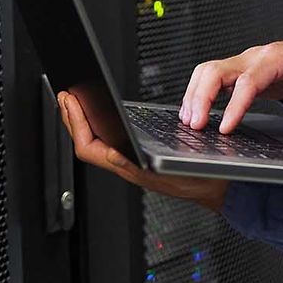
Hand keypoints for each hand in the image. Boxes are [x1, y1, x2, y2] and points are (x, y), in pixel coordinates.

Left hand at [57, 91, 229, 211]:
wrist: (217, 186)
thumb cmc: (200, 180)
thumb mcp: (173, 169)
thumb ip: (141, 166)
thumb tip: (113, 155)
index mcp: (129, 168)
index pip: (89, 148)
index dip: (77, 125)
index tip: (72, 103)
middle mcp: (125, 165)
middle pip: (87, 142)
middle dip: (72, 118)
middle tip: (65, 95)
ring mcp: (129, 161)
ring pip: (95, 141)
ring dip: (82, 120)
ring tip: (75, 101)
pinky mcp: (137, 156)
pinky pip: (108, 139)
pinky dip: (98, 124)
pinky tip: (99, 114)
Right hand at [180, 37, 282, 134]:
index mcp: (275, 58)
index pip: (248, 81)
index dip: (234, 105)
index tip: (225, 127)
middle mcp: (254, 57)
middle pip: (216, 70)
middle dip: (201, 97)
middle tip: (195, 124)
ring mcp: (244, 62)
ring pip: (208, 71)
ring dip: (195, 94)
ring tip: (189, 120)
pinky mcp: (239, 70)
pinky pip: (212, 76)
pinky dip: (199, 92)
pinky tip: (194, 110)